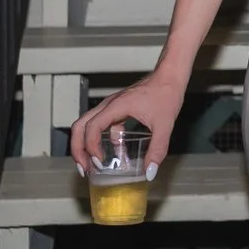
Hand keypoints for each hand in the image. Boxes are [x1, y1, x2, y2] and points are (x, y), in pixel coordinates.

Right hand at [70, 73, 184, 174]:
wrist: (171, 76)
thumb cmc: (166, 93)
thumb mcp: (164, 125)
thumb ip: (157, 150)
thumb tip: (150, 172)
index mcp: (115, 106)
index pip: (91, 128)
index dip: (91, 147)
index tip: (99, 162)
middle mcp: (109, 105)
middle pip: (80, 126)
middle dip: (78, 149)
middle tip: (84, 168)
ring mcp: (112, 106)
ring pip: (88, 125)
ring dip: (85, 144)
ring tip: (92, 164)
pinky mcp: (119, 108)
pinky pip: (103, 125)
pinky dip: (104, 139)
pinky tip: (116, 152)